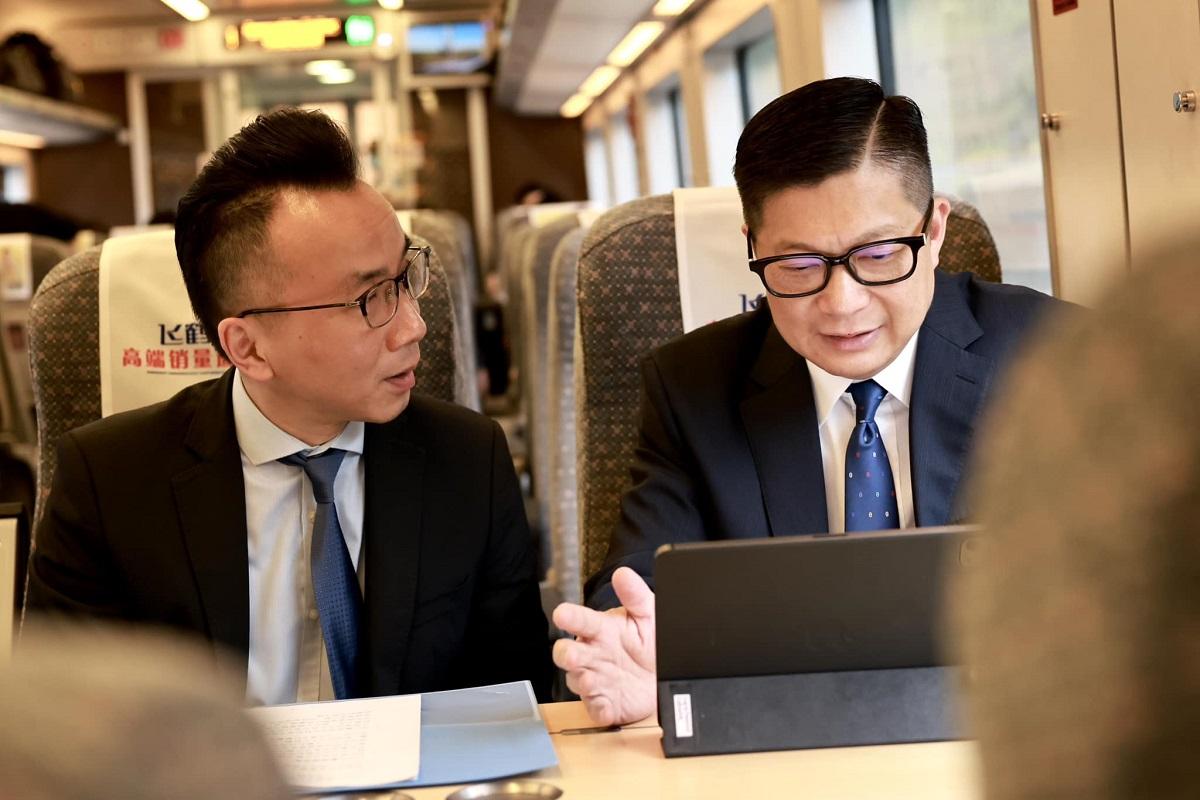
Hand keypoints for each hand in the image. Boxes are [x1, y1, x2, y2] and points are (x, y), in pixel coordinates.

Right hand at [552, 567, 656, 725]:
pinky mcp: (605, 704)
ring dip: (581, 681)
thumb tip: (623, 574)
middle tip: (570, 653)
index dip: (570, 617)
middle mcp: (593, 655)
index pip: (581, 620)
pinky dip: (598, 709)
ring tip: (590, 679)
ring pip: (577, 681)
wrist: (664, 674)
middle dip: (565, 654)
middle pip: (567, 653)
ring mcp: (596, 680)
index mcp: (601, 630)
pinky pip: (596, 709)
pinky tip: (603, 706)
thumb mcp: (648, 614)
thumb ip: (635, 595)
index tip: (562, 614)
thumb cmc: (650, 641)